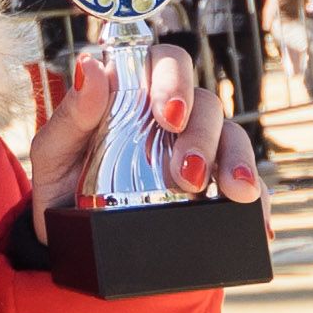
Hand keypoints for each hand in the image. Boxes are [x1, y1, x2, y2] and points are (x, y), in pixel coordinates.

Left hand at [27, 45, 261, 236]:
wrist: (69, 249)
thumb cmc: (60, 188)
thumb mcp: (53, 155)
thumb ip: (70, 115)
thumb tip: (90, 67)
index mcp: (134, 94)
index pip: (167, 63)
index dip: (175, 79)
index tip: (169, 115)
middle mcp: (173, 118)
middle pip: (206, 102)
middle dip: (203, 135)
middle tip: (188, 173)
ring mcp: (199, 153)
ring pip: (233, 137)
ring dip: (236, 161)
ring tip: (232, 192)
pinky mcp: (216, 192)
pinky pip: (249, 188)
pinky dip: (259, 202)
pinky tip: (260, 221)